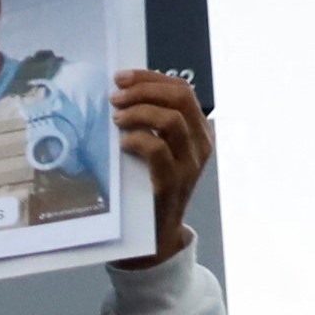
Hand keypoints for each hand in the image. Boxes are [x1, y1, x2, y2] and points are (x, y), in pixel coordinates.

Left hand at [111, 68, 210, 262]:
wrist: (156, 237)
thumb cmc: (150, 188)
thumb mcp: (157, 152)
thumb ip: (151, 126)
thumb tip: (123, 94)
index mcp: (199, 131)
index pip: (181, 89)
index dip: (151, 78)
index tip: (121, 78)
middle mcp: (201, 144)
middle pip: (180, 97)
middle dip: (144, 90)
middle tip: (114, 97)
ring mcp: (190, 163)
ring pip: (171, 120)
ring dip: (138, 113)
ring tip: (116, 119)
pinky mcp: (173, 182)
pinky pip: (158, 149)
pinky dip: (137, 139)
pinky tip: (122, 143)